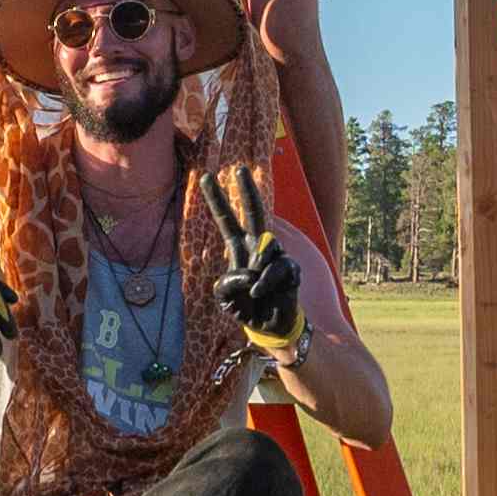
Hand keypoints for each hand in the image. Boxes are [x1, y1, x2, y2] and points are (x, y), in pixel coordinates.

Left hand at [208, 189, 309, 361]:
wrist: (269, 328)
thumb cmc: (245, 308)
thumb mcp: (224, 297)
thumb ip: (228, 282)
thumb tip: (250, 269)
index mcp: (238, 250)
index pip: (226, 220)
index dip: (217, 199)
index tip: (206, 177)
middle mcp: (257, 247)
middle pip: (254, 213)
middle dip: (247, 190)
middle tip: (239, 168)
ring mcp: (276, 256)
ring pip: (266, 245)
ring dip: (258, 266)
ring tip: (254, 291)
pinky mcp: (290, 269)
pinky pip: (278, 267)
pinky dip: (266, 283)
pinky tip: (260, 295)